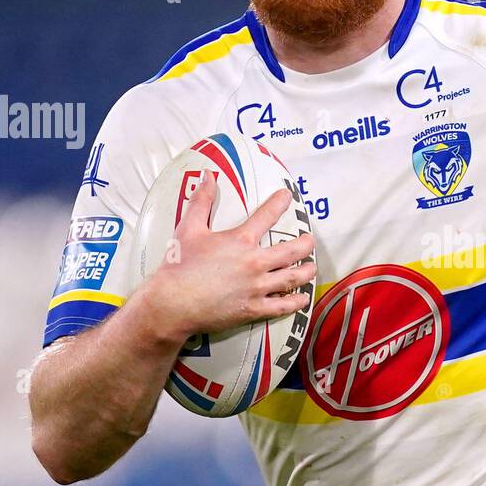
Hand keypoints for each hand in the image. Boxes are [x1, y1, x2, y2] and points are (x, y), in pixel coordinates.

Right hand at [142, 172, 315, 341]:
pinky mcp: (253, 309)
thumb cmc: (179, 265)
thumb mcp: (189, 228)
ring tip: (311, 268)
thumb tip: (207, 177)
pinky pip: (282, 306)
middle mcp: (254, 262)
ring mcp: (256, 287)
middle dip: (306, 244)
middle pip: (292, 250)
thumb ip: (202, 201)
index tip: (288, 196)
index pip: (267, 215)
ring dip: (306, 271)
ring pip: (292, 278)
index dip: (280, 202)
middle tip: (310, 240)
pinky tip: (302, 299)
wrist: (173, 302)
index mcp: (241, 240)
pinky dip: (295, 302)